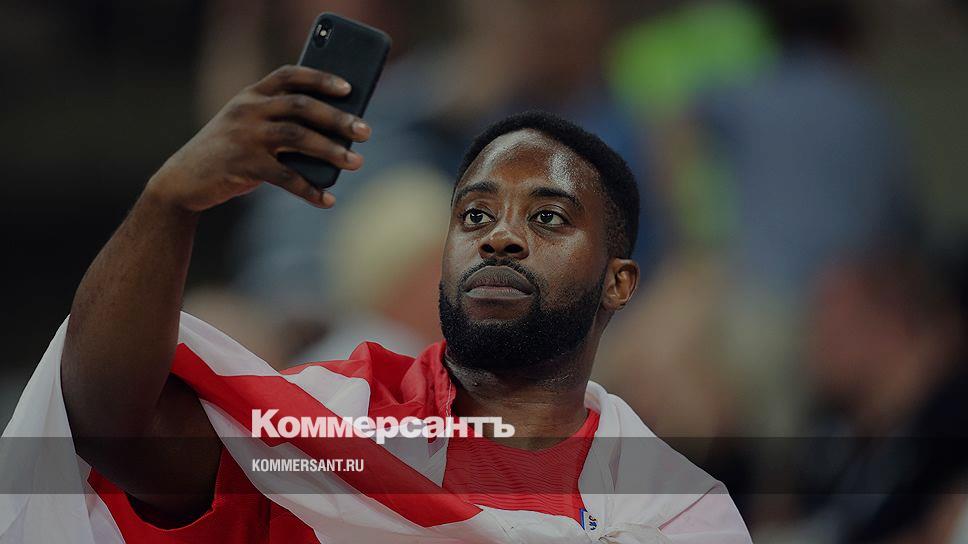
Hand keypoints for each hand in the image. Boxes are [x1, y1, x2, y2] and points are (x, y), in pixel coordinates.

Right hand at [144, 65, 370, 212]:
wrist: (182, 180)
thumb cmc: (228, 153)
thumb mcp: (248, 128)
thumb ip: (281, 125)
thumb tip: (335, 139)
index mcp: (251, 94)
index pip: (289, 75)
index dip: (320, 78)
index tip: (348, 87)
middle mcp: (248, 110)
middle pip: (302, 106)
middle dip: (338, 118)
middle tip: (366, 131)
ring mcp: (245, 136)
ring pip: (298, 137)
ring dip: (332, 150)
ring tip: (356, 161)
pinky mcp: (243, 166)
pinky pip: (286, 178)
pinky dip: (310, 190)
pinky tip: (328, 200)